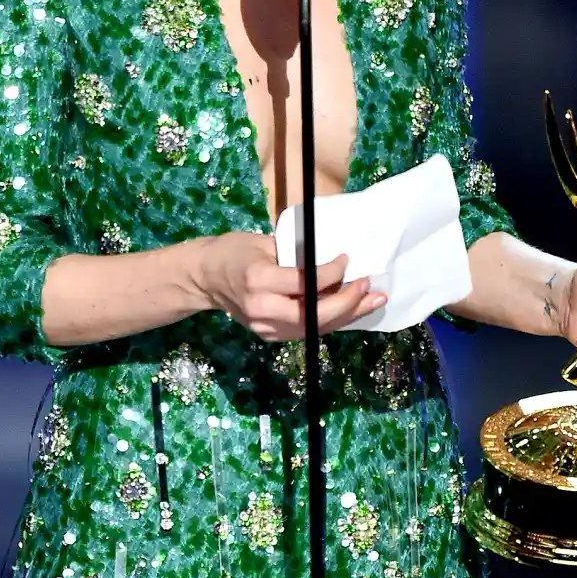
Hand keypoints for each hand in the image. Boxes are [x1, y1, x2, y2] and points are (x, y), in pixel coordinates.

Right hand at [196, 232, 386, 341]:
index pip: (305, 283)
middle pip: (313, 315)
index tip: (346, 259)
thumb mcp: (261, 242)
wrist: (203, 278)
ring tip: (373, 302)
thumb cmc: (232, 251)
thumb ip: (294, 253)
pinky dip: (330, 320)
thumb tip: (330, 258)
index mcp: (258, 280)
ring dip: (347, 316)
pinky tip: (350, 309)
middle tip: (369, 286)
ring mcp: (266, 327)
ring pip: (314, 328)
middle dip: (347, 302)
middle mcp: (262, 309)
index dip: (331, 274)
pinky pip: (307, 330)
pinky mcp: (270, 335)